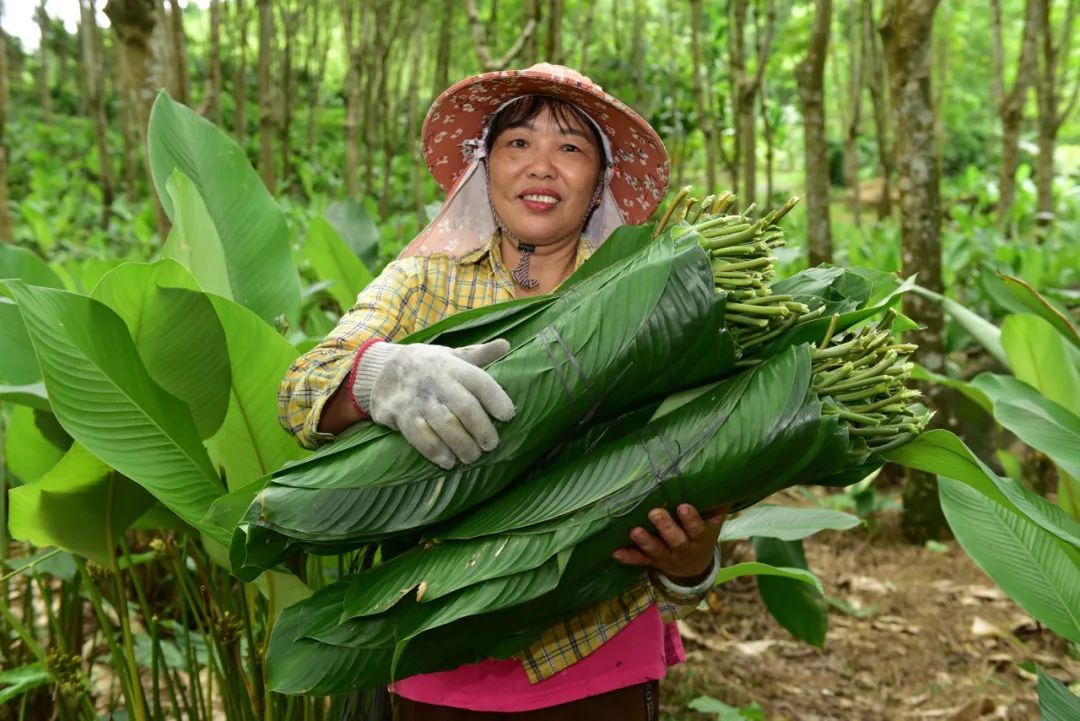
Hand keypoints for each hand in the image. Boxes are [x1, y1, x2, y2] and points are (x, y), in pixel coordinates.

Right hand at [352, 339, 515, 469]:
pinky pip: (420, 437)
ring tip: (472, 457)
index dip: (496, 398)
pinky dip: (436, 451)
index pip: (479, 381)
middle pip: (464, 407)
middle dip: (482, 429)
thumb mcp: (451, 354)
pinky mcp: (401, 415)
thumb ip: (479, 354)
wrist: (381, 368)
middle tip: (491, 445)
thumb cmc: (428, 365)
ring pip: (444, 425)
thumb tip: (506, 345)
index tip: (508, 415)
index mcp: (453, 366)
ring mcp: (417, 399)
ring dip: (462, 445)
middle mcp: (436, 381)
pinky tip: (448, 461)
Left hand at [612, 503, 728, 583]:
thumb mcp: (713, 522)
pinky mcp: (653, 561)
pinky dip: (628, 557)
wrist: (695, 567)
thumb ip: (716, 503)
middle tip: (654, 513)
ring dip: (645, 541)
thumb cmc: (701, 534)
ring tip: (635, 530)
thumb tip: (722, 474)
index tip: (683, 507)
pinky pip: (640, 560)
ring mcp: (667, 555)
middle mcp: (684, 547)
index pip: (698, 528)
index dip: (691, 519)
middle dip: (665, 527)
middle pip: (676, 539)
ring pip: (656, 549)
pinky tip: (615, 552)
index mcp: (700, 536)